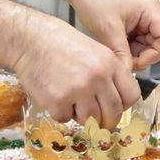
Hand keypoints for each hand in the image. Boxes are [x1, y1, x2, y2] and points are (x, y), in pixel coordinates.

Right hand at [9, 14, 140, 127]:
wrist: (29, 39)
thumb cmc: (59, 42)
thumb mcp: (94, 50)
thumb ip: (108, 73)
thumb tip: (116, 100)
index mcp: (109, 63)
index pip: (131, 96)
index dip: (123, 105)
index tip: (115, 108)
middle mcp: (97, 78)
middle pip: (113, 113)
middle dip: (106, 121)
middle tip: (97, 120)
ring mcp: (77, 91)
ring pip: (90, 120)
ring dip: (81, 115)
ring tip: (70, 99)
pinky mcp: (57, 102)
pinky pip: (65, 119)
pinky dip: (60, 112)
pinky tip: (54, 95)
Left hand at [70, 0, 159, 71]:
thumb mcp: (109, 31)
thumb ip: (121, 54)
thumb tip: (127, 72)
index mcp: (150, 9)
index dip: (154, 54)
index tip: (137, 63)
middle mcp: (151, 12)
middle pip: (158, 43)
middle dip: (143, 55)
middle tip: (126, 61)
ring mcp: (143, 17)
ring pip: (148, 44)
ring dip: (134, 52)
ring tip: (118, 52)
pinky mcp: (135, 22)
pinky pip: (138, 41)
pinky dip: (129, 48)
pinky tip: (117, 46)